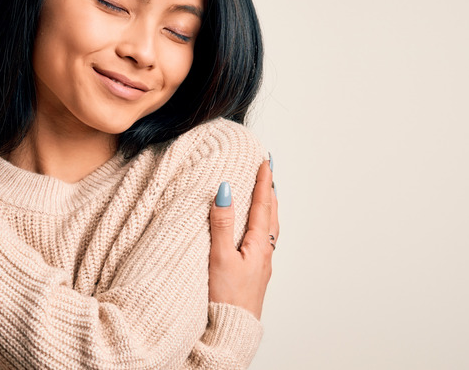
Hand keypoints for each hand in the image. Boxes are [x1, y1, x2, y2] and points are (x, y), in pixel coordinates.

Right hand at [208, 160, 277, 318]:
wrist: (233, 328)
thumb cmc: (227, 297)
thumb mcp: (220, 256)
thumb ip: (222, 224)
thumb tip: (225, 192)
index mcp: (259, 244)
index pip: (262, 205)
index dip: (263, 182)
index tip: (265, 162)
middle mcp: (265, 252)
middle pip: (271, 214)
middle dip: (269, 191)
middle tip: (268, 171)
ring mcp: (262, 263)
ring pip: (269, 228)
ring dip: (267, 207)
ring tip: (265, 195)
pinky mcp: (255, 273)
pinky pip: (263, 239)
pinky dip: (262, 225)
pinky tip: (254, 230)